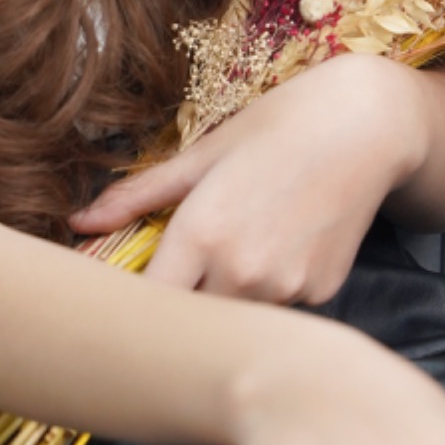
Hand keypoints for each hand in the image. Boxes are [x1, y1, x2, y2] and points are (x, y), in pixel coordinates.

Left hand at [67, 53, 424, 304]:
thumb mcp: (203, 153)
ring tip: (240, 246)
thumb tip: (78, 223)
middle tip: (180, 270)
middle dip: (179, 303)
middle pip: (190, 319)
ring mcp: (286, 289)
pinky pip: (279, 309)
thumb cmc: (279, 127)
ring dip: (224, 299)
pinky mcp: (322, 294)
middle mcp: (242, 273)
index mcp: (202, 234)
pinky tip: (281, 246)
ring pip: (235, 318)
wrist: (366, 126)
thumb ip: (138, 195)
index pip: (148, 304)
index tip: (124, 298)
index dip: (134, 304)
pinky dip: (269, 292)